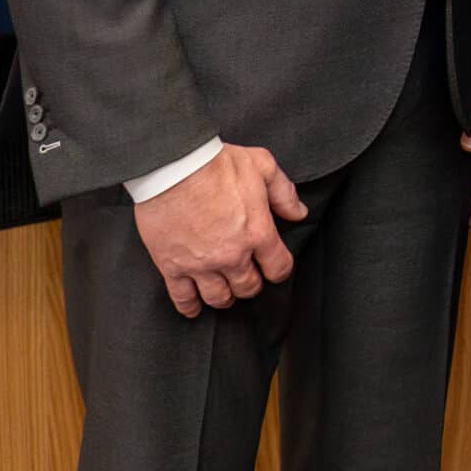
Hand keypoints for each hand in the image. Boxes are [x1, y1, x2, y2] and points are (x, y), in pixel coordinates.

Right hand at [133, 143, 306, 317]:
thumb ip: (284, 193)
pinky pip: (182, 298)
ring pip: (218, 297)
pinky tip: (194, 306)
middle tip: (247, 278)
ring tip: (224, 292)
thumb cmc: (216, 164)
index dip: (279, 270)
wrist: (172, 166)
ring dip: (224, 298)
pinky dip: (190, 307)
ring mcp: (201, 264)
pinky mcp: (172, 265)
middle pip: (248, 287)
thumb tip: (298, 213)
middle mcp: (232, 255)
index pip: (278, 268)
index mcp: (258, 232)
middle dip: (251, 285)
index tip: (274, 268)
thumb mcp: (263, 166)